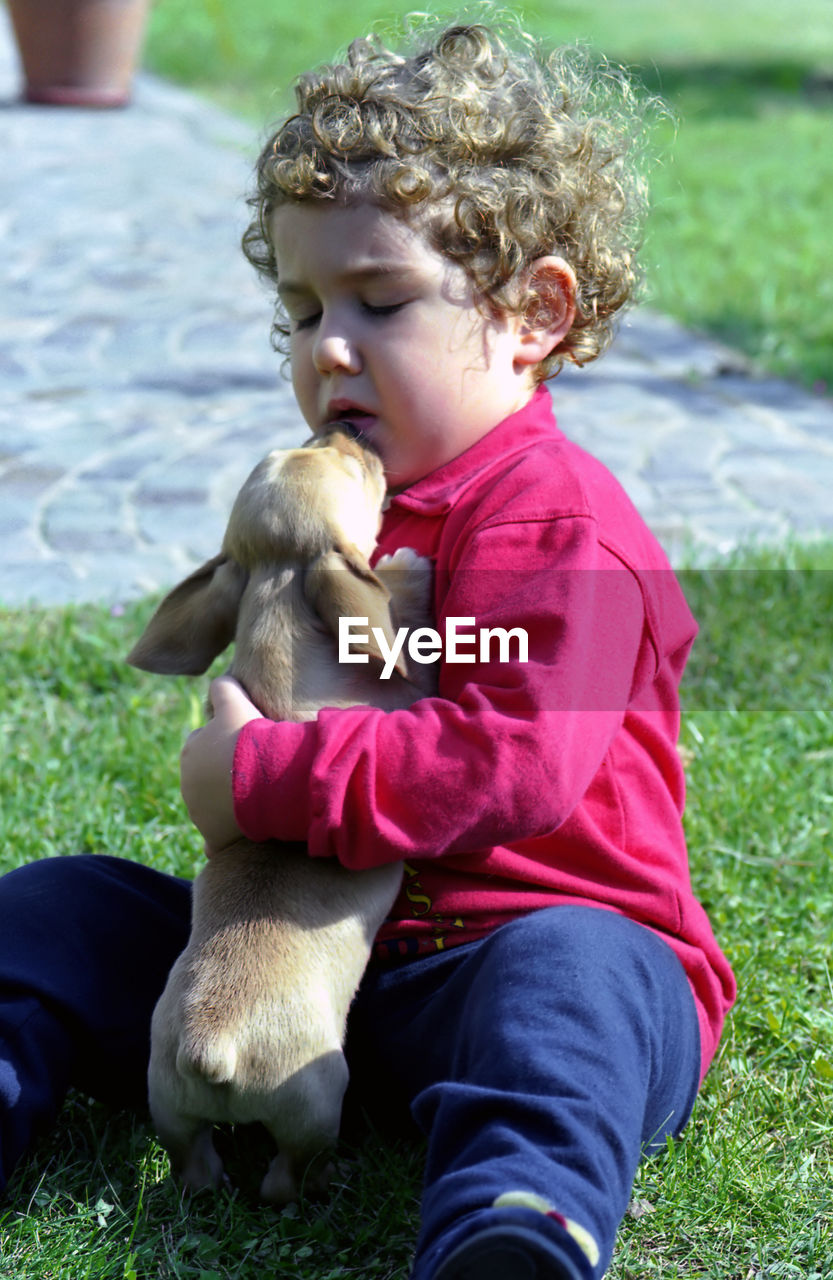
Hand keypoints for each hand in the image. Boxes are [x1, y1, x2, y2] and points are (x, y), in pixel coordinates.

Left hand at [179, 675, 262, 855]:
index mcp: (191, 751)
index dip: (226, 742)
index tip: (246, 745)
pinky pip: (215, 841)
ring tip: (257, 798)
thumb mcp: (236, 703)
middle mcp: (188, 784)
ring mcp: (199, 813)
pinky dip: (224, 838)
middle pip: (206, 777)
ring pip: (212, 807)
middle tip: (253, 772)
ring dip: (227, 804)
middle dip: (222, 775)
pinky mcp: (213, 837)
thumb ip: (224, 687)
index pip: (203, 743)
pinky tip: (240, 835)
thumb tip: (220, 679)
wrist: (266, 780)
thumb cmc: (251, 740)